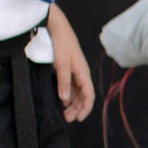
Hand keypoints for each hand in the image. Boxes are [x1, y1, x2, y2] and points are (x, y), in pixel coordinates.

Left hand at [46, 5, 93, 122]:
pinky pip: (72, 87)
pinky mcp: (70, 70)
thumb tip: (65, 99)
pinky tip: (63, 101)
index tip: (77, 119)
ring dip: (73, 103)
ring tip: (65, 113)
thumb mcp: (61, 64)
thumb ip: (63, 82)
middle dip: (77, 109)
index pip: (89, 96)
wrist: (59, 29)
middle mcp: (82, 75)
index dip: (85, 109)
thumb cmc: (62, 45)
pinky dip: (69, 95)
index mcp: (84, 74)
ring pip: (78, 93)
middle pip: (84, 97)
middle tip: (67, 118)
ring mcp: (76, 73)